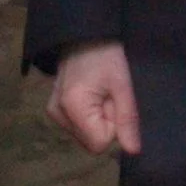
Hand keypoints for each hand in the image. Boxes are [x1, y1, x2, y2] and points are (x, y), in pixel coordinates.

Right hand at [47, 42, 140, 156]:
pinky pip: (79, 125)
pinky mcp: (54, 108)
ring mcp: (53, 112)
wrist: (85, 35)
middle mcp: (56, 114)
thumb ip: (127, 119)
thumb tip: (133, 151)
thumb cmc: (108, 55)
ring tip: (101, 92)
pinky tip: (92, 94)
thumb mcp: (123, 85)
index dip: (114, 126)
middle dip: (106, 122)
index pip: (99, 143)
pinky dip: (89, 114)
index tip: (116, 102)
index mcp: (71, 109)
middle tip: (109, 95)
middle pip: (91, 141)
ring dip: (98, 118)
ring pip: (85, 134)